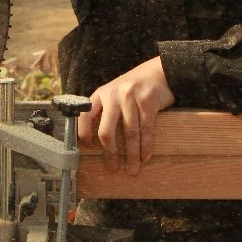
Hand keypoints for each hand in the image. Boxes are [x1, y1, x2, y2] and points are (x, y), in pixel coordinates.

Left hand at [78, 56, 174, 175]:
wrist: (158, 72)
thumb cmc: (134, 88)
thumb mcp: (114, 94)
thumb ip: (106, 111)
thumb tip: (98, 142)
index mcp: (100, 94)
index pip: (84, 116)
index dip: (84, 134)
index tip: (89, 149)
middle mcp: (113, 95)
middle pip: (107, 130)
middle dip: (110, 153)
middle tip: (113, 167)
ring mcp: (130, 97)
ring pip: (129, 133)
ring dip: (132, 154)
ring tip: (132, 169)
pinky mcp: (148, 101)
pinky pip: (146, 128)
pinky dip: (146, 145)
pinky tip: (145, 156)